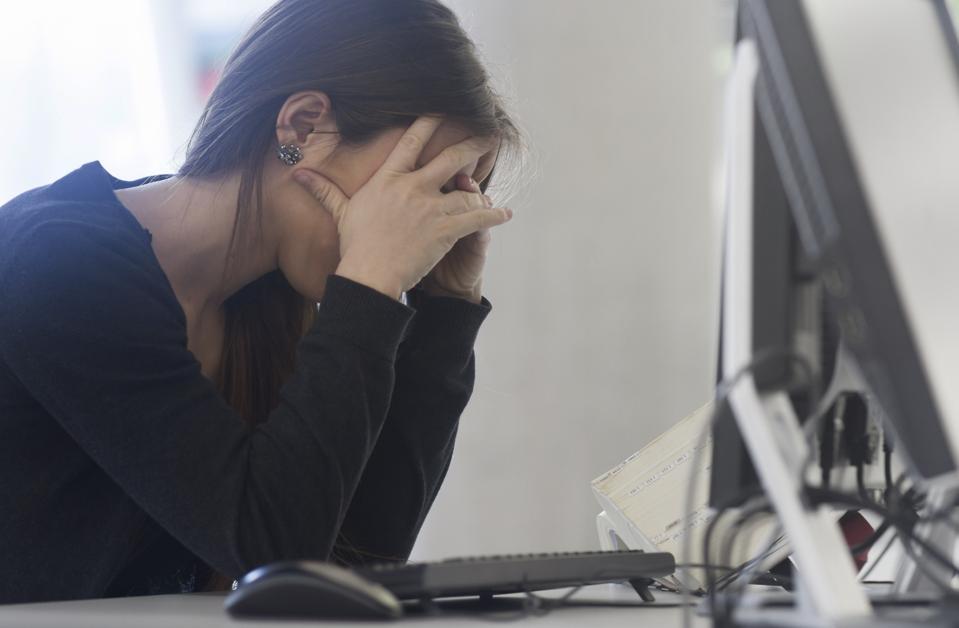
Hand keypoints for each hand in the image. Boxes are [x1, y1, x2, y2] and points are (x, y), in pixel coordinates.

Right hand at [292, 116, 511, 299]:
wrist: (368, 275)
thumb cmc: (355, 246)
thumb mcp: (341, 213)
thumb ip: (325, 190)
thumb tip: (298, 175)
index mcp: (388, 179)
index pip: (411, 141)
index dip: (430, 122)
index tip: (444, 110)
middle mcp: (412, 187)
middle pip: (450, 158)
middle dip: (472, 146)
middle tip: (488, 138)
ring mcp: (430, 208)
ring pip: (467, 192)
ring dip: (482, 194)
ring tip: (491, 197)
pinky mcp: (445, 229)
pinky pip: (476, 218)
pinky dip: (493, 216)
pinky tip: (504, 215)